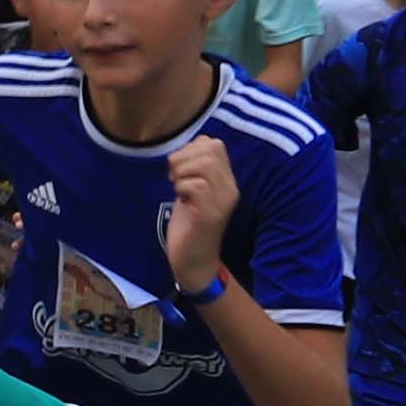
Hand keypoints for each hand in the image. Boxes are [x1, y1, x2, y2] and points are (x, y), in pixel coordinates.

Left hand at [161, 136, 238, 293]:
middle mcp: (229, 188)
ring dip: (181, 172)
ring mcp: (222, 201)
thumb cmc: (189, 226)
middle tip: (175, 178)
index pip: (213, 144)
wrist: (194, 261)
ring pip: (203, 164)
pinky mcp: (210, 213)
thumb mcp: (192, 192)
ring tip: (178, 188)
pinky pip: (195, 186)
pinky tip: (181, 200)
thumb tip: (188, 146)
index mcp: (226, 180)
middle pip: (210, 149)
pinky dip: (181, 188)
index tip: (179, 170)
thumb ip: (194, 170)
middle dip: (183, 158)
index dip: (189, 149)